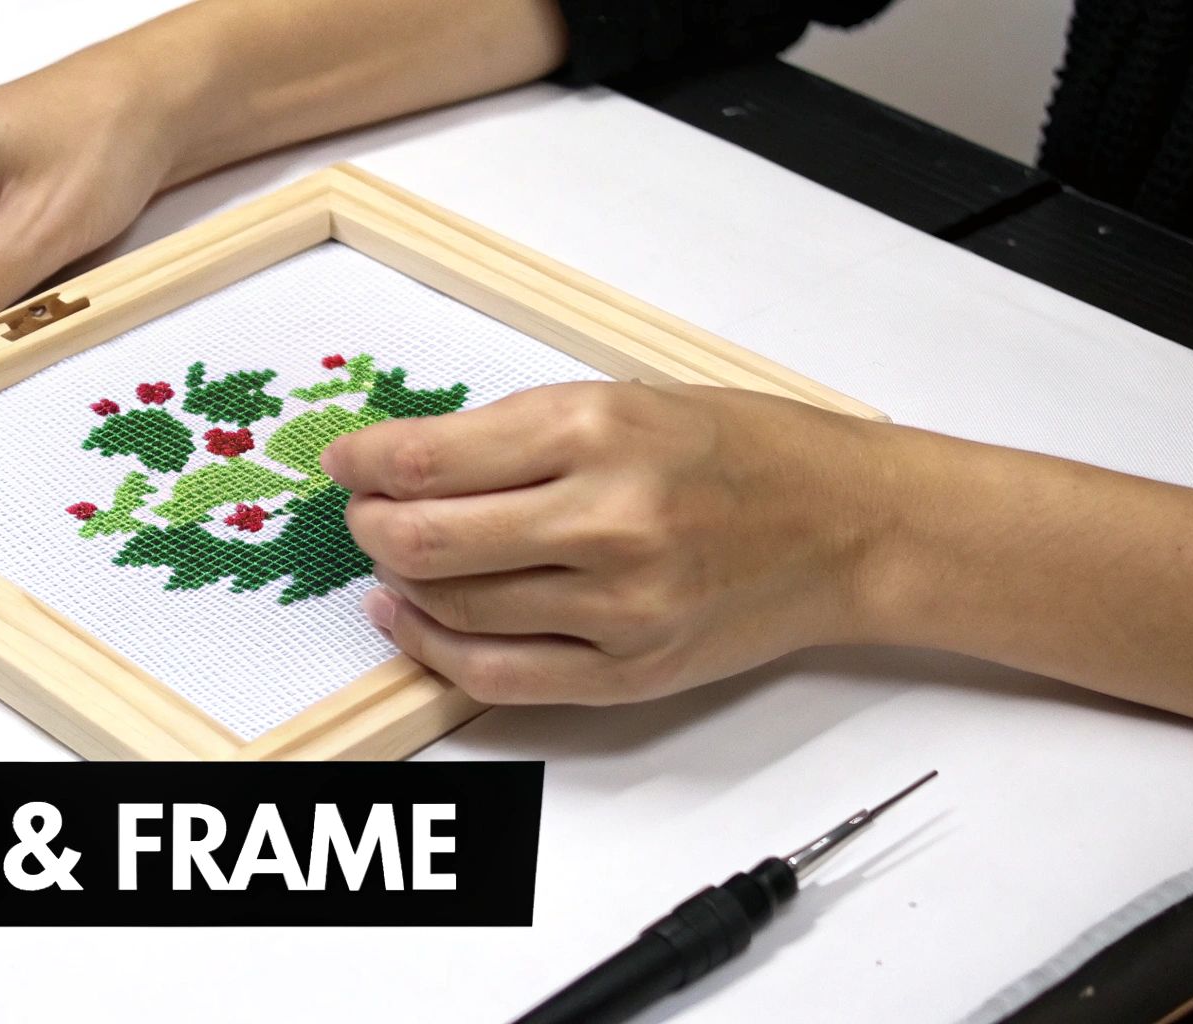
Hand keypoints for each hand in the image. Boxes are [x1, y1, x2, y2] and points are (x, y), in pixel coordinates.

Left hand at [321, 382, 892, 704]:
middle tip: (366, 514)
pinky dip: (437, 650)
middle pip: (425, 541)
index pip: (427, 460)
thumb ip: (517, 434)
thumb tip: (406, 462)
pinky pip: (499, 677)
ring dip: (400, 584)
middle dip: (371, 527)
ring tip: (396, 559)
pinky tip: (415, 621)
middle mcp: (606, 521)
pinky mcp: (630, 672)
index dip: (362, 463)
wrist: (848, 525)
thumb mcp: (626, 400)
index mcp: (597, 431)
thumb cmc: (743, 451)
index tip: (344, 462)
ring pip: (455, 610)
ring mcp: (619, 608)